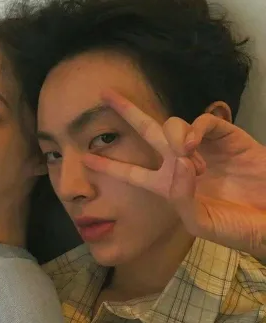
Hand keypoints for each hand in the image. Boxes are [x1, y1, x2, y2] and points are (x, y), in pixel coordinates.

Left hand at [83, 90, 265, 258]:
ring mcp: (201, 147)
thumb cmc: (237, 227)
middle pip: (146, 131)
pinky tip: (193, 144)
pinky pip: (202, 122)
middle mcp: (179, 161)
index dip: (110, 165)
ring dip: (173, 137)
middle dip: (126, 112)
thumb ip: (182, 198)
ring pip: (172, 125)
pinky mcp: (224, 135)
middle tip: (104, 94)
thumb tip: (177, 164)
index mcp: (168, 185)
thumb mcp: (202, 223)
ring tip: (187, 157)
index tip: (86, 159)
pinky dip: (195, 129)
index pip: (133, 172)